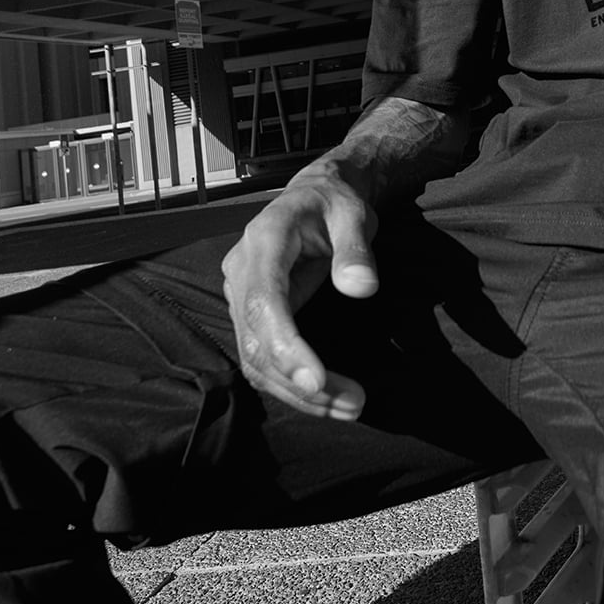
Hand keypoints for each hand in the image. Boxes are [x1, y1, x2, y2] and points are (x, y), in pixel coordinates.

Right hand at [221, 162, 377, 418]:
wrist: (315, 196)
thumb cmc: (334, 204)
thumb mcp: (353, 214)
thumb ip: (355, 249)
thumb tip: (362, 288)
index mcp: (264, 240)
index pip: (264, 301)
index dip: (285, 345)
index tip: (317, 380)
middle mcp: (242, 270)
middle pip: (256, 341)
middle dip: (299, 382)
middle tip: (353, 404)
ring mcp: (241, 294)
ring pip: (255, 359)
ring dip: (297, 393)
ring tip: (349, 407)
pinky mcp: (250, 314)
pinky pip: (261, 359)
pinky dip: (290, 385)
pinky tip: (326, 398)